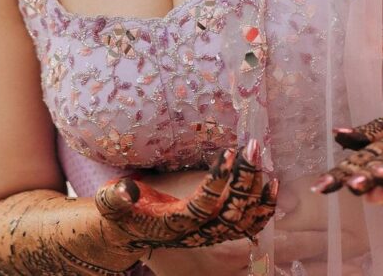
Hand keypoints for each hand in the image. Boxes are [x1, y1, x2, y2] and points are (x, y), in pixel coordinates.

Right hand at [94, 141, 276, 263]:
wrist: (123, 236)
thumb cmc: (117, 215)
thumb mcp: (110, 203)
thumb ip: (117, 197)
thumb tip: (128, 190)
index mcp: (172, 224)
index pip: (203, 206)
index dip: (218, 182)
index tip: (230, 154)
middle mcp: (195, 233)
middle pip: (230, 212)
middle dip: (245, 179)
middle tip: (254, 146)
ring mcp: (207, 235)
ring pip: (242, 220)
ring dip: (257, 191)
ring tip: (263, 159)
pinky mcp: (214, 231)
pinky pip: (245, 225)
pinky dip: (262, 208)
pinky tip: (272, 184)